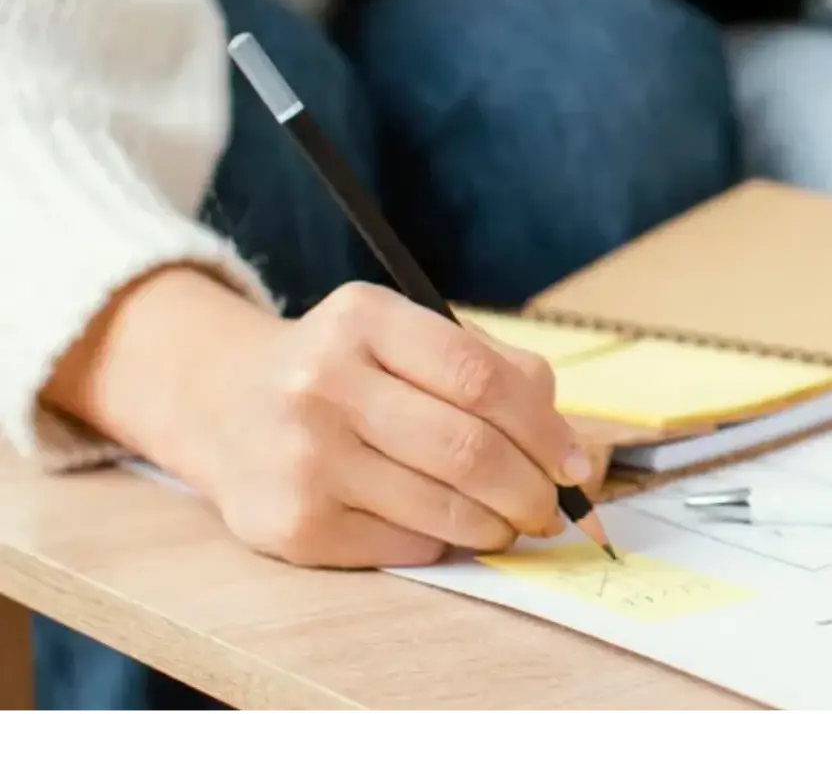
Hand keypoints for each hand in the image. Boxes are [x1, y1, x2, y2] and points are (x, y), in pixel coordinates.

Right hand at [186, 282, 590, 568]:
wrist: (222, 404)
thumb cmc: (349, 371)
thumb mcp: (408, 337)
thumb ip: (498, 373)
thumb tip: (576, 454)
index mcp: (364, 319)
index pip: (481, 378)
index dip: (544, 430)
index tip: (575, 465)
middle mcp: (323, 382)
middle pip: (468, 450)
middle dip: (532, 490)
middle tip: (552, 509)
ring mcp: (301, 456)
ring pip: (443, 507)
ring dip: (498, 525)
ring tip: (509, 522)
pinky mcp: (291, 523)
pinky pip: (405, 544)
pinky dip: (444, 541)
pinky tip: (443, 526)